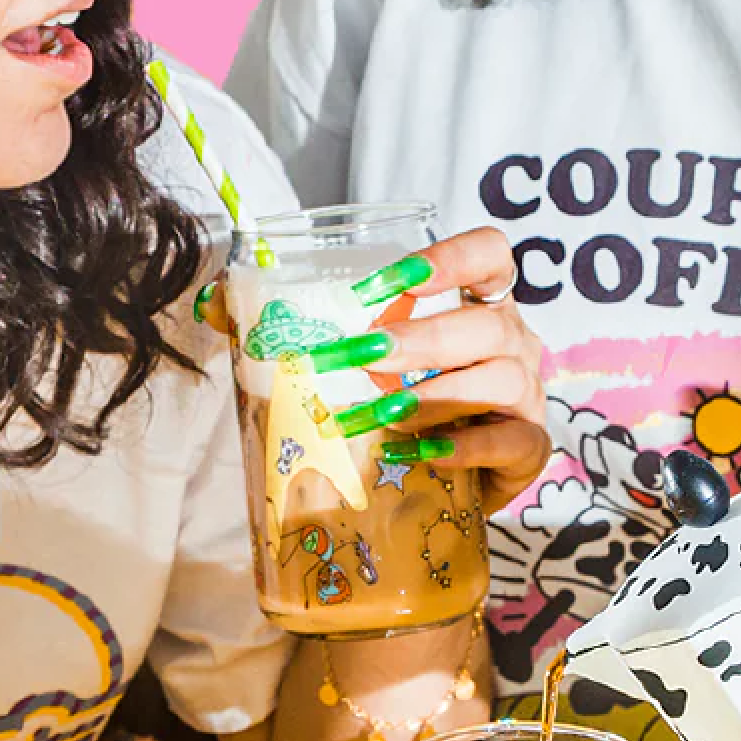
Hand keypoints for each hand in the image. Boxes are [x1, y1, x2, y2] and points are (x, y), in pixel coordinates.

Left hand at [223, 226, 552, 515]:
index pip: (490, 254)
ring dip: (433, 394)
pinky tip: (417, 454)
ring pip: (497, 380)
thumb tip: (212, 301)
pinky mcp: (529, 448)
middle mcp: (511, 341)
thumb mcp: (355, 362)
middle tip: (361, 355)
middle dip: (421, 338)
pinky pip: (509, 439)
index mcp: (476, 303)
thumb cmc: (399, 407)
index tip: (390, 281)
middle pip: (485, 323)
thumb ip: (286, 325)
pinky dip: (463, 447)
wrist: (441, 485)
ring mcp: (526, 395)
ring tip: (381, 411)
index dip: (450, 258)